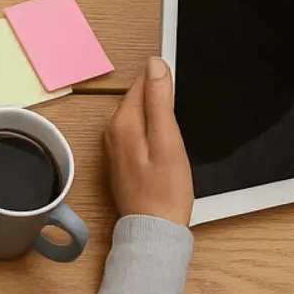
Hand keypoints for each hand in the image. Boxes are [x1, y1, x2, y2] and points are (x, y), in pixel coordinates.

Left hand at [103, 58, 193, 225]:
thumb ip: (159, 102)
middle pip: (138, 99)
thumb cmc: (166, 190)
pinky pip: (137, 133)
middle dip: (159, 98)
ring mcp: (115, 147)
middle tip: (182, 114)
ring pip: (138, 116)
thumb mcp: (168, 141)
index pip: (141, 83)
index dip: (163, 80)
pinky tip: (165, 145)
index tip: (180, 87)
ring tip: (175, 131)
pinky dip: (152, 132)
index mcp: (122, 123)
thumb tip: (154, 65)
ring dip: (156, 116)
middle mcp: (112, 131)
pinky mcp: (122, 159)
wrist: (153, 229)